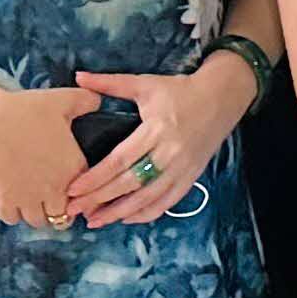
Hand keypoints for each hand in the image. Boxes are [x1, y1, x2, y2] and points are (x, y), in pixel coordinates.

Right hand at [0, 85, 96, 230]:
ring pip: (37, 221)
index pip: (87, 196)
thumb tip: (98, 101)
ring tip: (31, 199)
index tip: (72, 190)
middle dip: (58, 210)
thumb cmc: (27, 110)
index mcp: (74, 168)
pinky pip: (11, 218)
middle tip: (51, 198)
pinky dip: (12, 213)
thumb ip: (86, 101)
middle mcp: (54, 189)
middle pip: (61, 216)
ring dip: (35, 212)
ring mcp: (28, 198)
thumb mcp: (63, 100)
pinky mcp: (4, 201)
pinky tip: (11, 199)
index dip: (80, 195)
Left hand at [60, 60, 253, 226]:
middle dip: (100, 199)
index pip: (120, 160)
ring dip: (120, 212)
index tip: (73, 189)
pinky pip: (168, 201)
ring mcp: (183, 167)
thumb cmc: (181, 90)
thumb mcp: (146, 83)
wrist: (223, 96)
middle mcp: (170, 152)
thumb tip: (79, 76)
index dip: (95, 177)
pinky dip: (147, 213)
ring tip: (96, 221)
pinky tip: (127, 218)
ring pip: (149, 197)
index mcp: (156, 129)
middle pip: (130, 183)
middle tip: (74, 210)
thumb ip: (111, 83)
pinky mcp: (192, 175)